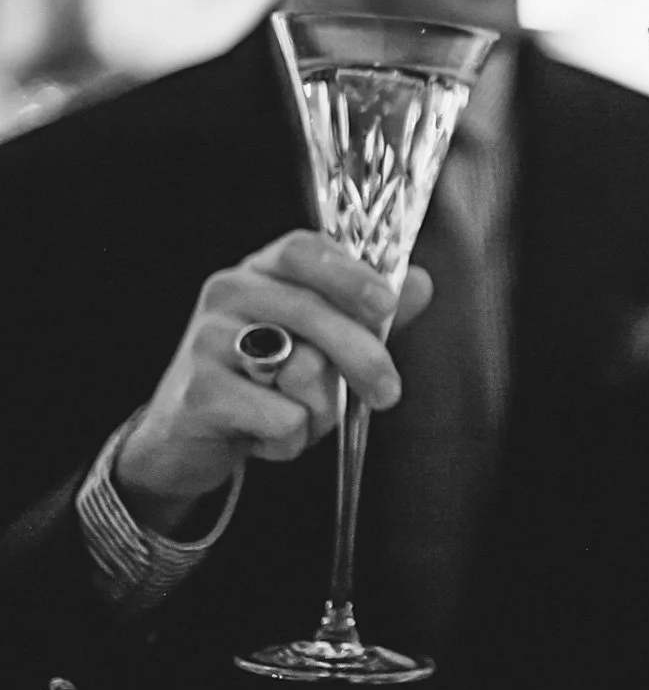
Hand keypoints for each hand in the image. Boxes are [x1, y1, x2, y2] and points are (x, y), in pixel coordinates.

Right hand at [115, 230, 432, 535]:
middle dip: (363, 357)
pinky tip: (264, 438)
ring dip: (321, 409)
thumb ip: (367, 315)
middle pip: (313, 312)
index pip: (304, 249)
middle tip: (388, 393)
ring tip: (299, 415)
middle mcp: (228, 292)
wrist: (186, 437)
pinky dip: (290, 440)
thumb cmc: (264, 382)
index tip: (386, 304)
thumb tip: (422, 282)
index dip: (349, 273)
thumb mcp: (318, 345)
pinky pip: (281, 417)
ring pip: (302, 369)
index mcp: (261, 270)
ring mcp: (206, 339)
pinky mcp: (199, 392)